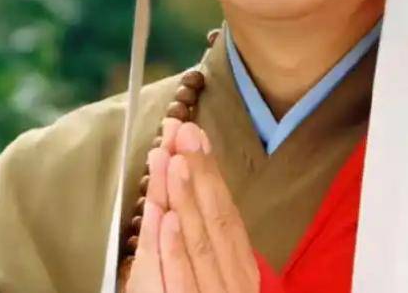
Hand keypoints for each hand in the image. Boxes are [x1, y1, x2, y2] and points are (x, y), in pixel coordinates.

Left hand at [163, 121, 259, 292]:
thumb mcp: (219, 269)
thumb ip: (210, 233)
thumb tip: (195, 174)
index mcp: (239, 264)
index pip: (226, 211)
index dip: (209, 170)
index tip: (194, 132)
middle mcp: (233, 278)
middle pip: (216, 220)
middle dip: (198, 171)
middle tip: (182, 130)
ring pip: (199, 242)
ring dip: (185, 198)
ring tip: (172, 159)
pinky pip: (183, 283)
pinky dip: (175, 250)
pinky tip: (168, 217)